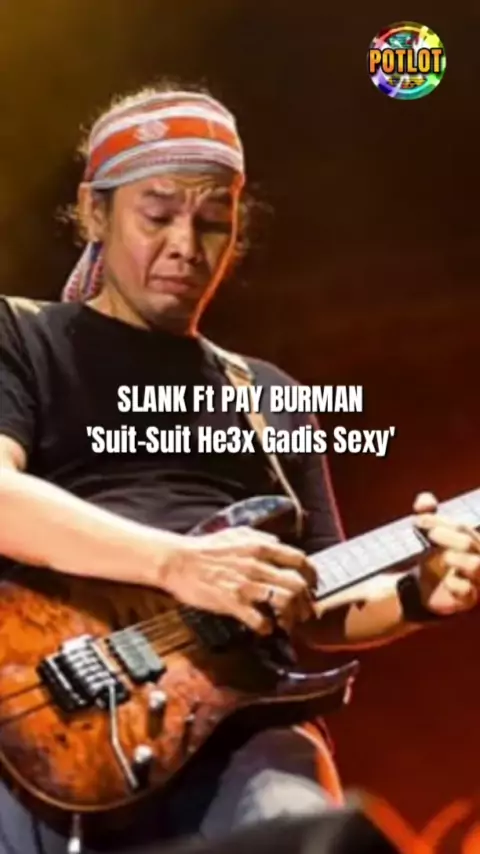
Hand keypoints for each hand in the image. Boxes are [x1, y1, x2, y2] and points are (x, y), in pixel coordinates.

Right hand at [162, 526, 316, 633]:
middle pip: (298, 584)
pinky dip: (267, 628)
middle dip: (306, 601)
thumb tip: (278, 544)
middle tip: (304, 611)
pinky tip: (264, 629)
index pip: (300, 560)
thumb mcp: (237, 533)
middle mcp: (258, 565)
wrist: (178, 561)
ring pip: (284, 601)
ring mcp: (246, 585)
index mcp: (261, 547)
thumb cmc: (206, 547)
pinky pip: (259, 620)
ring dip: (290, 616)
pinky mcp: (232, 602)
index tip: (313, 586)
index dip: (311, 575)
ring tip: (287, 623)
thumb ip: (260, 537)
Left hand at [413, 491, 479, 615]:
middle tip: (428, 537)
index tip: (417, 521)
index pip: (461, 526)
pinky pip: (468, 591)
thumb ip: (426, 513)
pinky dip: (455, 585)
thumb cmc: (430, 558)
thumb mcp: (426, 534)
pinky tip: (446, 582)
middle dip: (445, 536)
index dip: (439, 521)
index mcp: (470, 541)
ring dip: (455, 559)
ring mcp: (475, 580)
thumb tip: (425, 501)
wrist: (422, 589)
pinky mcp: (468, 599)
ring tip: (443, 558)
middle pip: (468, 542)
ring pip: (476, 565)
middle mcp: (477, 558)